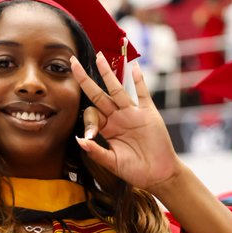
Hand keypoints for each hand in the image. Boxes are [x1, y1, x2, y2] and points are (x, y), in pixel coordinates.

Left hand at [71, 53, 184, 193]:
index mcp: (107, 129)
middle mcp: (117, 117)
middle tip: (72, 62)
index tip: (90, 136)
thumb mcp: (112, 163)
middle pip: (98, 94)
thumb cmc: (135, 170)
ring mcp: (132, 113)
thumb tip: (80, 140)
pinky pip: (142, 94)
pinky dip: (139, 81)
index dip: (89, 122)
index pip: (92, 115)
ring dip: (108, 73)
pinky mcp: (148, 114)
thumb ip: (96, 152)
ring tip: (99, 57)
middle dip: (85, 79)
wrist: (158, 175)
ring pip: (117, 89)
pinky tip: (134, 68)